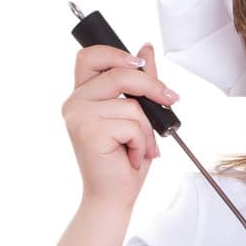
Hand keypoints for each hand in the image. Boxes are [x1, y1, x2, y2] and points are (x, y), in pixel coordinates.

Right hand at [63, 43, 179, 209]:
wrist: (114, 196)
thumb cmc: (123, 160)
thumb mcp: (137, 116)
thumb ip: (140, 82)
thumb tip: (146, 48)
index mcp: (83, 95)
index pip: (90, 56)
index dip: (116, 53)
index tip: (141, 63)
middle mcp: (75, 103)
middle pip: (119, 73)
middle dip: (152, 86)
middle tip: (171, 100)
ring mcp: (78, 116)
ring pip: (131, 104)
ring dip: (146, 129)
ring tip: (139, 148)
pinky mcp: (88, 131)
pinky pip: (131, 124)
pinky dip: (141, 143)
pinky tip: (131, 157)